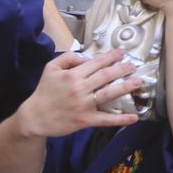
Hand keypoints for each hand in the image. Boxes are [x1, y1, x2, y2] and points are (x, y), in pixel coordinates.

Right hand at [14, 51, 141, 138]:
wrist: (35, 117)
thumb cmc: (44, 91)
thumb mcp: (51, 68)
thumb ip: (68, 58)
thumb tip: (86, 57)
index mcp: (72, 75)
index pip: (96, 63)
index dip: (111, 57)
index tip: (122, 52)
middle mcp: (80, 88)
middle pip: (105, 76)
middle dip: (122, 69)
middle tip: (133, 65)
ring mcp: (83, 105)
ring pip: (108, 94)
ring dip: (125, 87)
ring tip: (138, 82)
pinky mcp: (85, 120)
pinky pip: (106, 119)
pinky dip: (121, 119)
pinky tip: (134, 117)